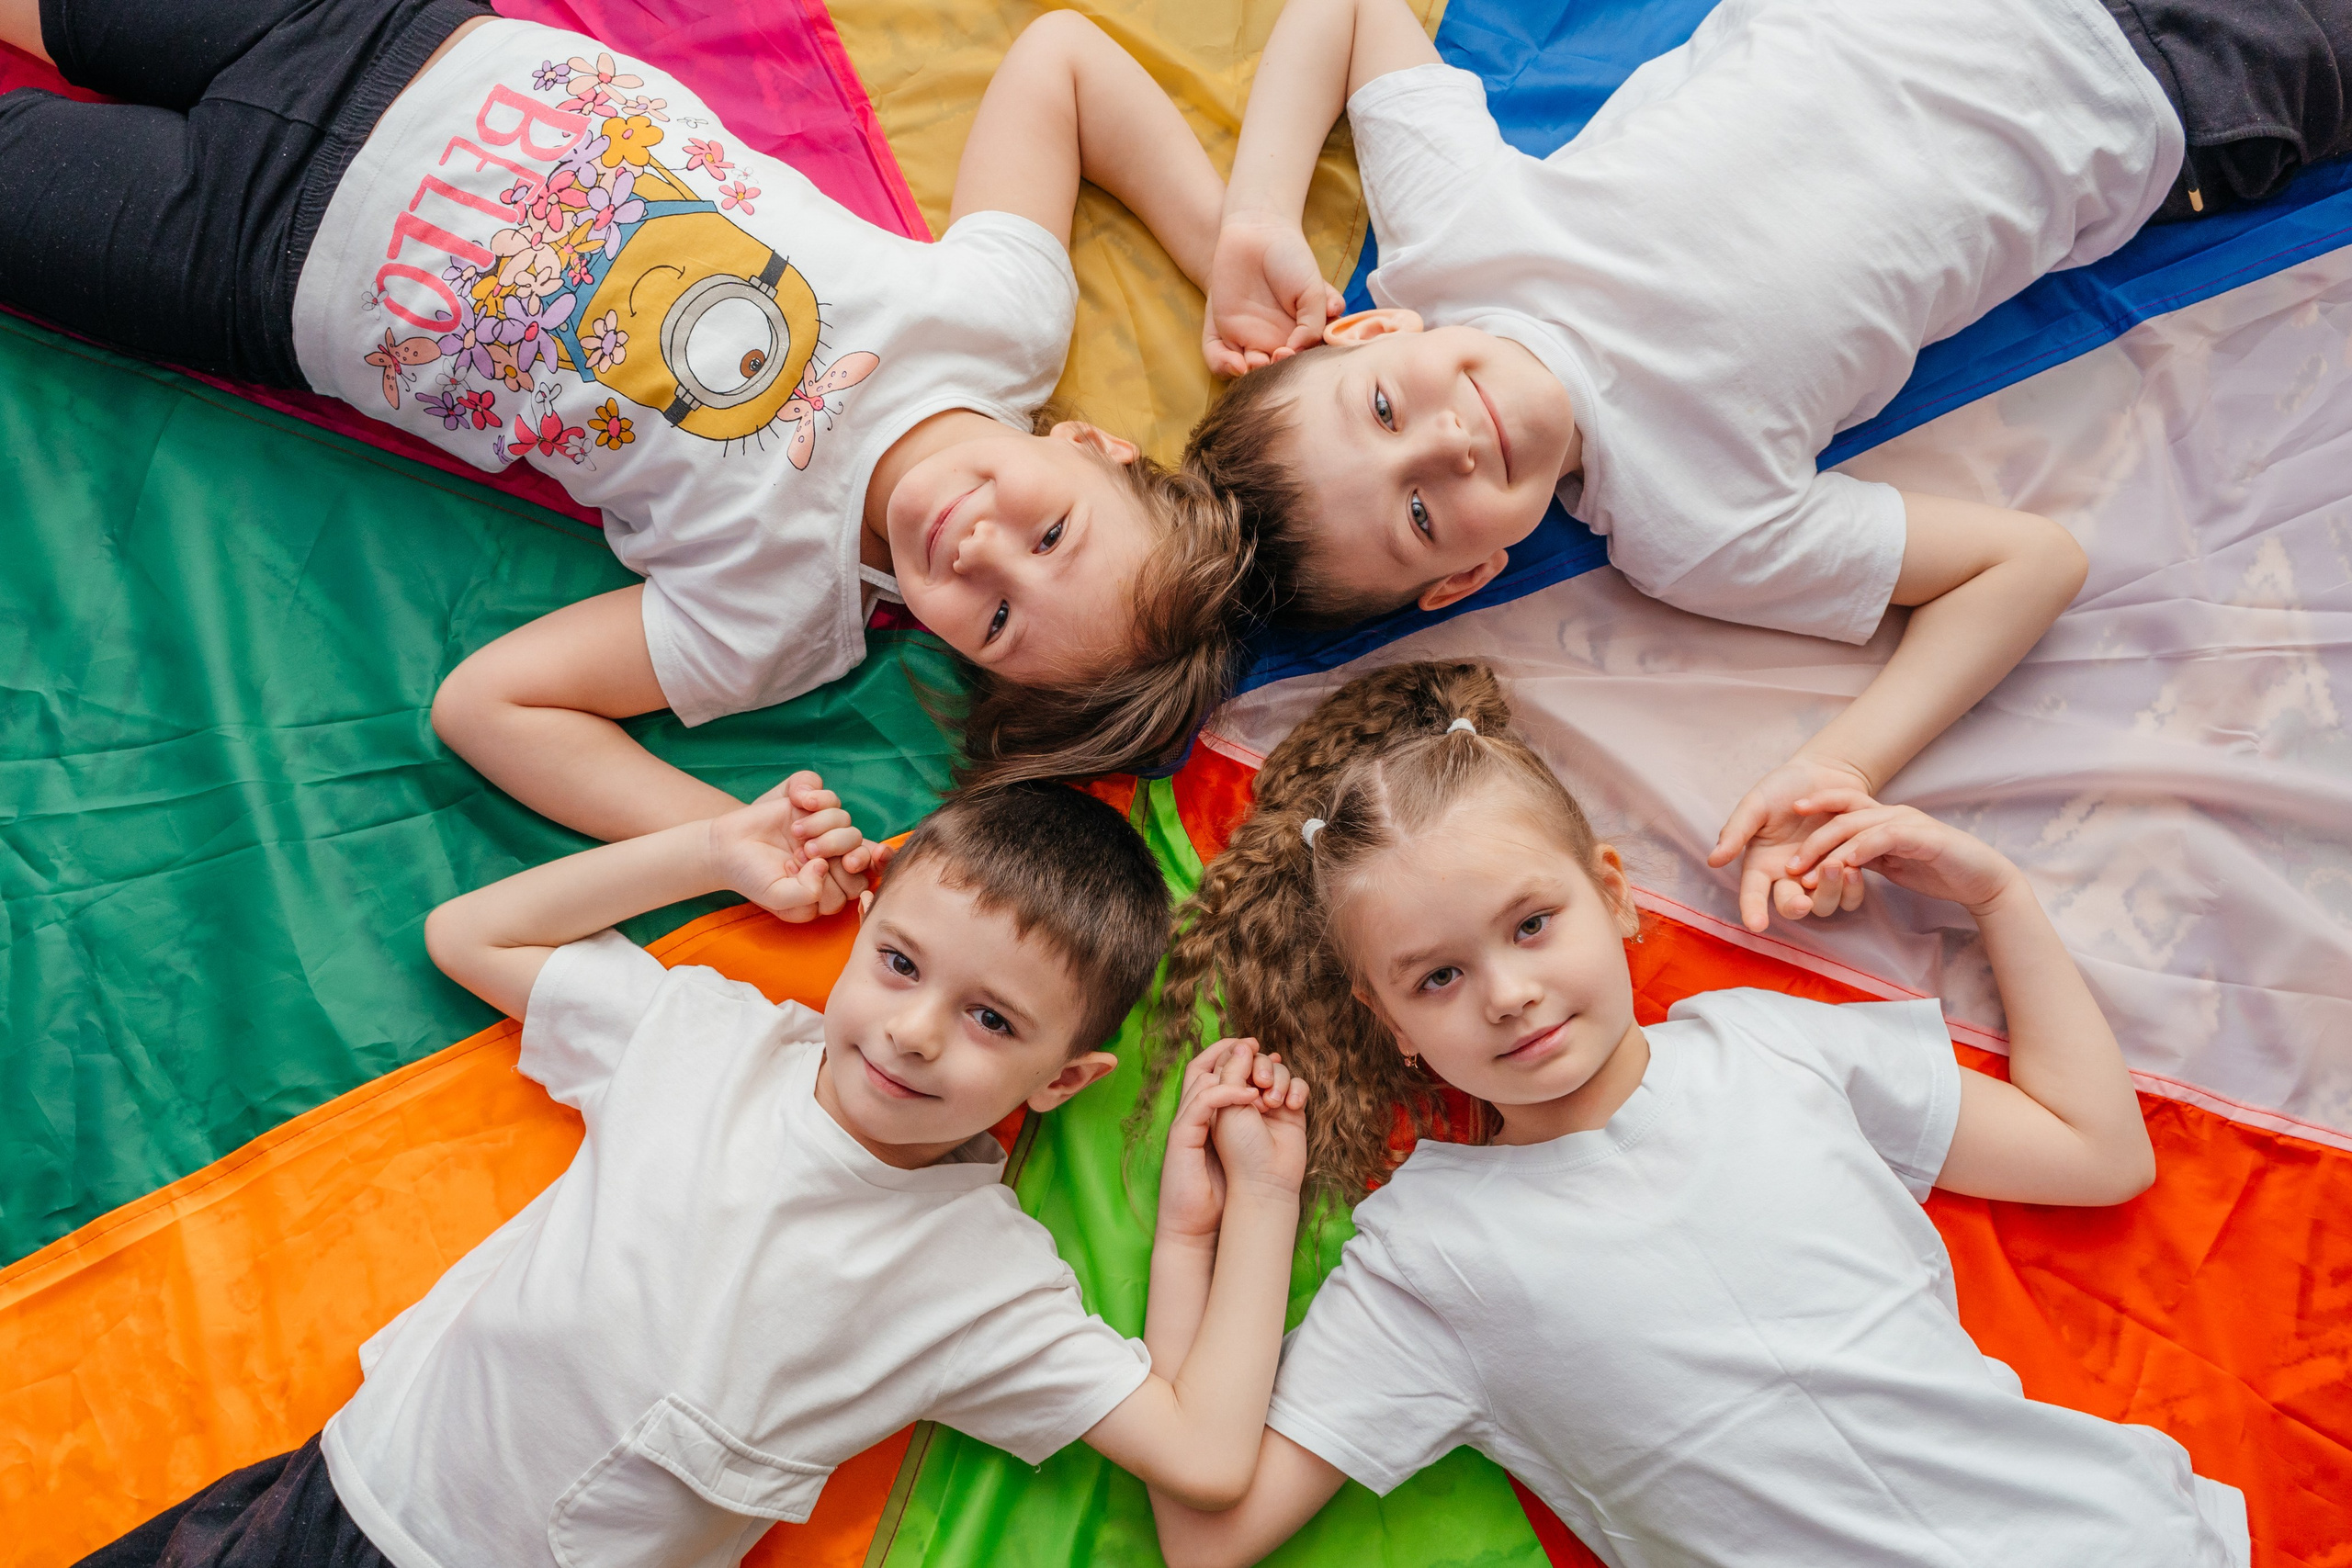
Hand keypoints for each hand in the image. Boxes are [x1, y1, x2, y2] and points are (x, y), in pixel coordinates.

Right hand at [706, 771, 868, 920]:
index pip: (855, 887)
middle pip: (860, 858)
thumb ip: (807, 894)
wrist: (727, 846)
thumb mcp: (777, 897)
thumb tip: (825, 866)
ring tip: (796, 833)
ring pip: (851, 831)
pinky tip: (798, 805)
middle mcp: (832, 863)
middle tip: (799, 853)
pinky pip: (834, 803)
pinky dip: (818, 802)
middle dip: (833, 853)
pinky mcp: (815, 810)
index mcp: (827, 890)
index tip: (799, 871)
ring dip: (823, 829)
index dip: (833, 879)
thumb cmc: (752, 876)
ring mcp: (826, 835)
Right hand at [1157, 1039, 1255, 1243]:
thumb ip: (1252, 1121)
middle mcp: (1192, 1115)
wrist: (1199, 1228)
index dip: (1234, 1055)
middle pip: (1202, 1065)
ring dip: (1234, 1069)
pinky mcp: (1181, 1136)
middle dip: (1230, 1049)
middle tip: (1256, 1044)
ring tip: (1262, 1072)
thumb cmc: (1222, 1193)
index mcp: (1206, 1116)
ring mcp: (1184, 1123)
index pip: (1212, 1071)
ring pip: (1201, 1076)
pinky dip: (1226, 1092)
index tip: (1262, 1050)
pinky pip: (1201, 1102)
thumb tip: (1268, 1096)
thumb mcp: (1245, 1148)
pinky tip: (1251, 1096)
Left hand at [1203, 219, 1346, 377]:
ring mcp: (1253, 339)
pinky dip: (1229, 367)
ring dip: (1254, 374)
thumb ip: (1313, 325)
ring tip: (1257, 360)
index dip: (1300, 368)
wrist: (1256, 233)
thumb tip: (1297, 352)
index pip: (1305, 364)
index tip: (1293, 353)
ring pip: (1253, 372)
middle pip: (1277, 373)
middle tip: (1278, 355)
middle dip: (1276, 372)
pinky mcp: (1228, 332)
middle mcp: (1279, 341)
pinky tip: (1239, 362)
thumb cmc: (1291, 259)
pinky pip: (1225, 361)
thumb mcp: (1313, 291)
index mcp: (1304, 334)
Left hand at [1207, 1038, 1309, 1199]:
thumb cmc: (1236, 1152)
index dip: (1236, 1050)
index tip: (1248, 1044)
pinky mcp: (1291, 1114)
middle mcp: (1244, 1098)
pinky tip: (1292, 1106)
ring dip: (1279, 1080)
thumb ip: (1231, 1074)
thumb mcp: (1224, 1108)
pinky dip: (1297, 1090)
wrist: (1264, 1185)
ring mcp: (1269, 1105)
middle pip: (1255, 1061)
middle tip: (1261, 1084)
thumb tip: (1242, 1045)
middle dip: (1260, 1066)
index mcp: (1220, 1096)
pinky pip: (1298, 1087)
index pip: (1228, 1060)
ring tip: (1274, 1104)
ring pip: (1279, 1071)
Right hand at [1708, 755, 1875, 930]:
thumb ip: (1737, 831)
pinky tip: (1853, 869)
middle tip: (1803, 900)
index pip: (1753, 894)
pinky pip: (1850, 895)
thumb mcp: (1756, 804)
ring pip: (1823, 905)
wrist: (1824, 774)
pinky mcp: (1845, 872)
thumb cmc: (1783, 788)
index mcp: (1762, 864)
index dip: (1753, 911)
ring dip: (1828, 893)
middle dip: (1795, 907)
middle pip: (1790, 906)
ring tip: (1835, 866)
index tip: (1757, 925)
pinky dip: (1852, 888)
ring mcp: (1817, 876)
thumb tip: (1714, 860)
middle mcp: (1788, 877)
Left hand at [1785, 790, 2023, 915]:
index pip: (1844, 805)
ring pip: (1859, 826)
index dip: (1817, 805)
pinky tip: (1845, 862)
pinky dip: (1862, 848)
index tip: (1788, 818)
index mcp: (1885, 818)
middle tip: (1790, 863)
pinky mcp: (1924, 838)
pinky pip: (1885, 838)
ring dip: (1830, 848)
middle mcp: (1894, 814)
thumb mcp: (1891, 863)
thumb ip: (1866, 856)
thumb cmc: (1936, 870)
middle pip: (1844, 815)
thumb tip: (1836, 861)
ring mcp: (1909, 823)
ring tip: (1807, 870)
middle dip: (1813, 837)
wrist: (1981, 879)